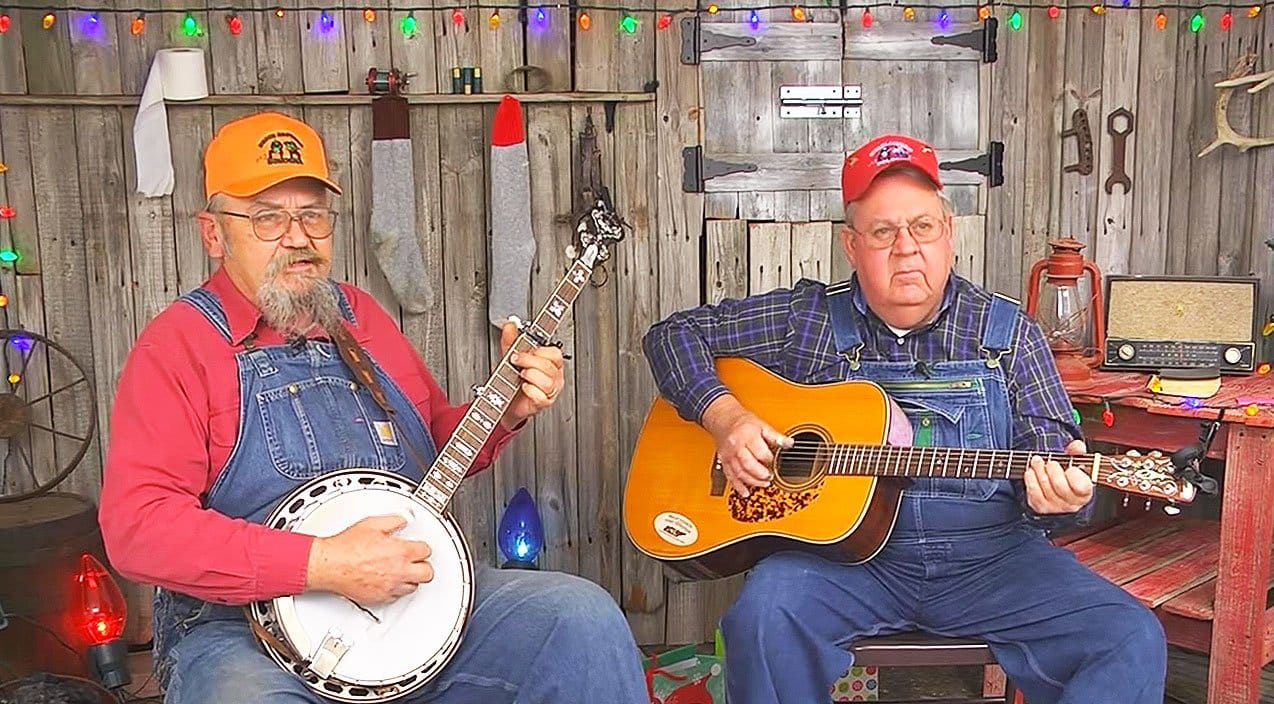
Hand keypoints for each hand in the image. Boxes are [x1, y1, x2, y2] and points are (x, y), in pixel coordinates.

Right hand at [305, 514, 433, 604]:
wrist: (329, 565)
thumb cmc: (346, 547)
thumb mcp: (372, 524)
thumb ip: (393, 521)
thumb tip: (403, 521)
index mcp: (400, 552)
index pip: (426, 551)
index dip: (421, 547)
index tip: (417, 546)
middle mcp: (398, 571)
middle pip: (427, 573)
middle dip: (423, 565)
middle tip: (416, 561)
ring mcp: (390, 587)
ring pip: (414, 587)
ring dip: (411, 578)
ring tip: (403, 570)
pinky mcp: (380, 598)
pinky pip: (397, 596)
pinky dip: (397, 589)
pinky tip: (390, 580)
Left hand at [499, 320, 565, 427]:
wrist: (506, 401)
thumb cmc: (513, 379)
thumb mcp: (512, 356)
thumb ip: (512, 340)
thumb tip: (509, 324)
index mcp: (551, 363)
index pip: (555, 353)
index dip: (540, 351)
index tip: (527, 350)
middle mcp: (553, 376)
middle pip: (549, 366)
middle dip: (529, 361)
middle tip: (516, 360)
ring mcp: (550, 390)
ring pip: (547, 381)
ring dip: (530, 375)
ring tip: (521, 375)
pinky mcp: (543, 403)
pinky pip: (541, 396)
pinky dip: (530, 390)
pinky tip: (523, 387)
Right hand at [701, 395, 791, 497]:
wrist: (724, 419)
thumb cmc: (743, 422)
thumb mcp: (762, 425)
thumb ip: (776, 436)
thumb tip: (789, 443)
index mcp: (748, 436)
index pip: (760, 453)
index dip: (770, 460)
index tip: (776, 463)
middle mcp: (736, 447)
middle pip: (749, 465)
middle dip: (761, 474)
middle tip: (770, 477)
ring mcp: (729, 455)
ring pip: (740, 473)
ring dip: (752, 482)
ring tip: (763, 484)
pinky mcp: (724, 462)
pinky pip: (730, 476)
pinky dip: (738, 486)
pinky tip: (745, 492)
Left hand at [1024, 439, 1093, 513]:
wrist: (1056, 489)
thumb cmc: (1068, 474)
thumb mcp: (1075, 461)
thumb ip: (1077, 452)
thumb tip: (1077, 446)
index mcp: (1085, 492)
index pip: (1081, 486)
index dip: (1074, 476)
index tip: (1070, 468)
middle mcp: (1072, 504)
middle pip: (1060, 486)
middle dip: (1052, 470)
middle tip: (1050, 462)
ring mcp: (1056, 507)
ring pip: (1045, 489)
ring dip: (1039, 472)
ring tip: (1036, 461)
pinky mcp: (1042, 508)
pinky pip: (1034, 494)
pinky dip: (1031, 481)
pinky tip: (1030, 472)